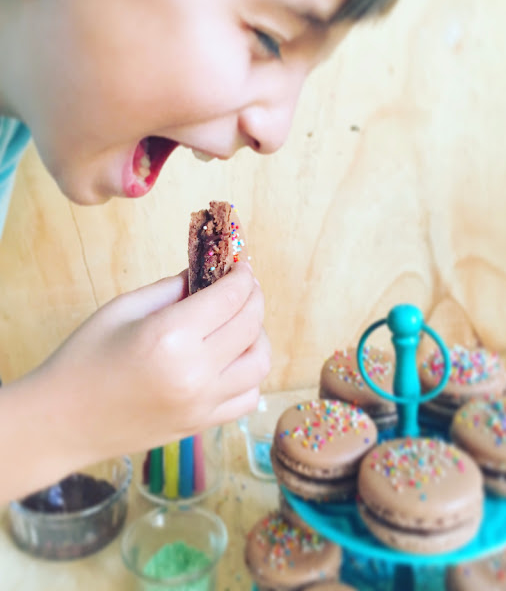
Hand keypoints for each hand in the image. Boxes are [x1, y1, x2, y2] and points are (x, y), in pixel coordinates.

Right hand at [38, 262, 269, 464]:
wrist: (60, 422)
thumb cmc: (82, 358)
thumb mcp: (122, 309)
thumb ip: (171, 288)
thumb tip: (206, 275)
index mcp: (170, 336)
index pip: (230, 297)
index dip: (243, 276)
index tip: (242, 266)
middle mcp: (195, 372)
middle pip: (250, 325)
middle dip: (254, 297)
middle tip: (245, 286)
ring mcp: (202, 403)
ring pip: (259, 363)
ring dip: (258, 336)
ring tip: (240, 323)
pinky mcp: (201, 424)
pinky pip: (247, 397)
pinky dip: (249, 374)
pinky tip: (231, 361)